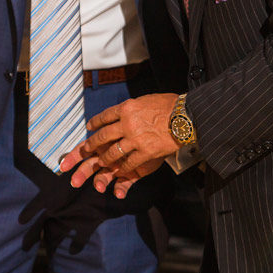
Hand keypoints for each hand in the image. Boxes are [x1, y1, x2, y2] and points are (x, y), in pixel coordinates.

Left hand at [60, 93, 178, 196]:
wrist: (186, 116)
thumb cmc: (170, 105)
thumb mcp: (146, 100)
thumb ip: (133, 108)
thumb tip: (125, 111)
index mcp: (127, 108)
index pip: (105, 116)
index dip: (95, 123)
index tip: (90, 127)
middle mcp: (127, 123)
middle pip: (103, 135)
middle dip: (92, 144)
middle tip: (87, 149)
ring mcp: (135, 139)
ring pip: (112, 152)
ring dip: (105, 159)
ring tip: (101, 162)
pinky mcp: (145, 152)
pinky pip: (128, 163)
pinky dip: (122, 169)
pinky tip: (119, 171)